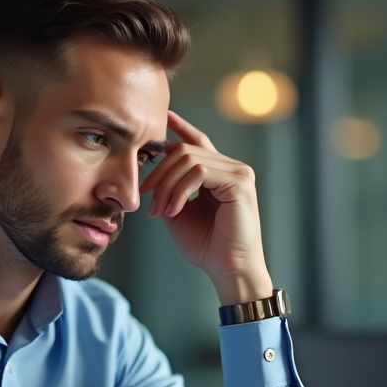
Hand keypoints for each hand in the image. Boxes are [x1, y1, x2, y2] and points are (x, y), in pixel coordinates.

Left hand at [139, 111, 273, 305]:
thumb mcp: (178, 213)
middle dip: (159, 173)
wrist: (228, 269)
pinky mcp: (240, 183)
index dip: (179, 127)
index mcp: (219, 173)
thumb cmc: (206, 246)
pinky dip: (180, 190)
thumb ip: (169, 189)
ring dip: (166, 185)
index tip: (162, 117)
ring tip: (160, 211)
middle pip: (185, 150)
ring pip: (189, 159)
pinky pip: (200, 172)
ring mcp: (239, 173)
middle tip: (146, 198)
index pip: (198, 141)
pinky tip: (174, 210)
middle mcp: (232, 168)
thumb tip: (152, 174)